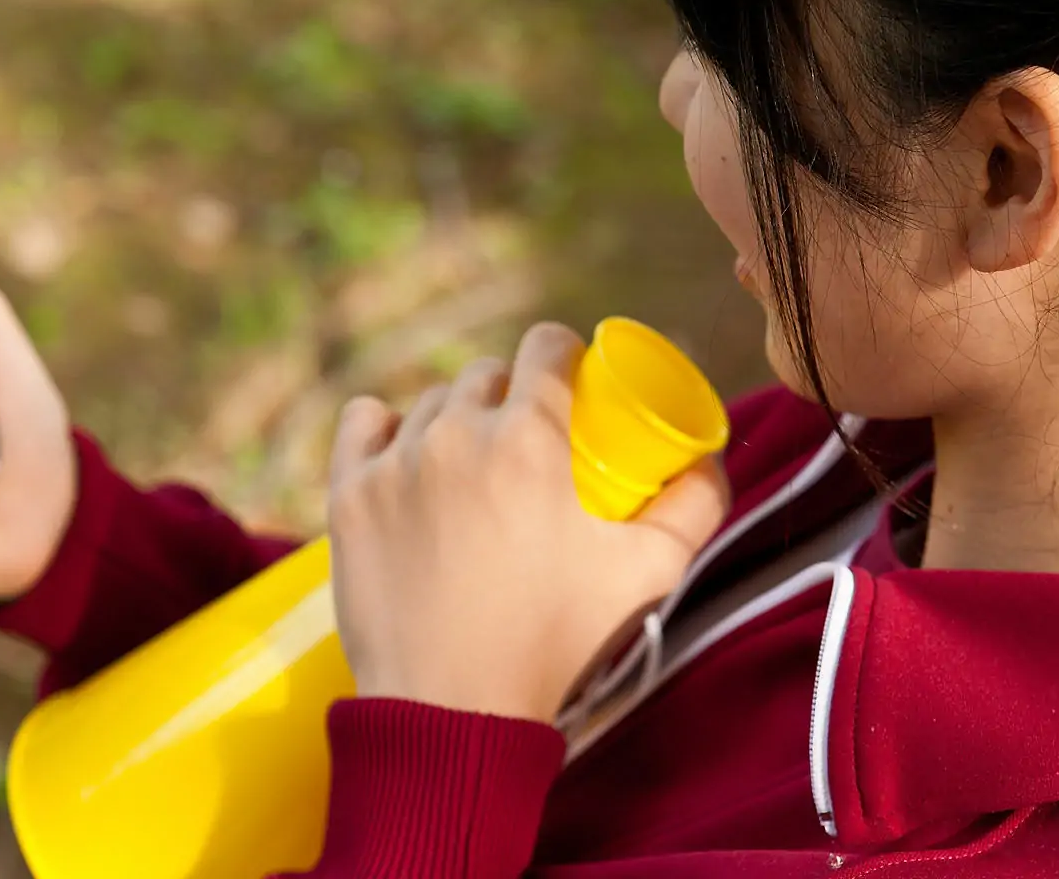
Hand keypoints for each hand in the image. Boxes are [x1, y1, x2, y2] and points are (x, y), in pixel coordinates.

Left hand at [325, 322, 730, 723]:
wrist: (452, 711)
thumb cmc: (556, 641)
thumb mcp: (651, 572)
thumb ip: (696, 504)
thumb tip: (709, 459)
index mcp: (528, 437)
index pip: (546, 346)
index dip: (564, 359)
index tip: (571, 390)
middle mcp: (456, 433)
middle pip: (488, 374)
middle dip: (511, 397)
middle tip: (527, 449)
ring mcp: (395, 462)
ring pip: (430, 403)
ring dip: (454, 421)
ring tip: (471, 471)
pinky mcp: (349, 494)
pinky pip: (363, 422)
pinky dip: (383, 429)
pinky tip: (403, 451)